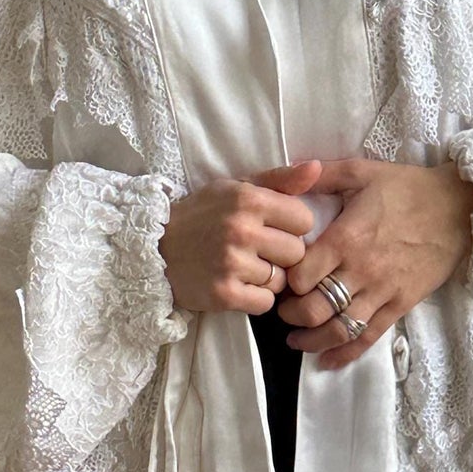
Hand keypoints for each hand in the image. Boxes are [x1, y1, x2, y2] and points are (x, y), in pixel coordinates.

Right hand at [158, 158, 322, 315]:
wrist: (155, 248)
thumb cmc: (203, 215)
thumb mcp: (237, 187)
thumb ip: (279, 180)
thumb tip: (317, 168)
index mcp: (249, 199)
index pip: (304, 220)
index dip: (292, 227)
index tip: (274, 229)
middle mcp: (241, 230)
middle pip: (297, 253)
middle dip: (282, 255)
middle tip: (259, 252)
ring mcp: (232, 264)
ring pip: (282, 281)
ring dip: (268, 278)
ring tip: (245, 268)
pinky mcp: (224, 294)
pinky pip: (265, 303)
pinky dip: (255, 298)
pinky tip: (239, 286)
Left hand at [275, 156, 472, 368]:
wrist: (459, 207)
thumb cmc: (407, 188)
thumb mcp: (361, 171)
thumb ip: (321, 175)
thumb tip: (287, 172)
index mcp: (346, 238)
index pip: (302, 276)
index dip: (284, 283)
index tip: (280, 280)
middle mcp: (362, 270)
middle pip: (316, 309)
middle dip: (292, 316)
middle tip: (283, 311)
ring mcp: (383, 291)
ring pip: (340, 329)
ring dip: (312, 340)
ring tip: (297, 340)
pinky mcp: (401, 304)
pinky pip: (369, 336)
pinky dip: (346, 353)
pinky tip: (328, 361)